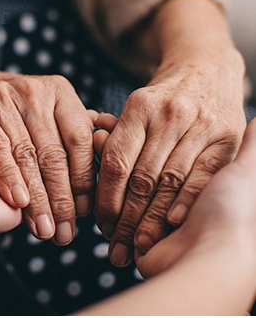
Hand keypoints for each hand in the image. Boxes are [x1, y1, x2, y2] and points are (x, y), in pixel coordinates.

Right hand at [0, 73, 95, 244]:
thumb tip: (105, 173)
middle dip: (61, 200)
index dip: (84, 181)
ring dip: (36, 199)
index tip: (84, 214)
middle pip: (53, 154)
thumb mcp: (50, 115)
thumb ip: (75, 137)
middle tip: (63, 233)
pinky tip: (18, 203)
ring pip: (26, 156)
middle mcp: (34, 91)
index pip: (80, 142)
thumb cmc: (20, 112)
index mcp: (60, 92)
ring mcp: (3, 98)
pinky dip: (8, 177)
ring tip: (43, 229)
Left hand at [94, 51, 245, 266]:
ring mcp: (201, 125)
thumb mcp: (134, 109)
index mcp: (139, 106)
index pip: (116, 162)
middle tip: (116, 246)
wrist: (208, 71)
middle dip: (127, 219)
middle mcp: (170, 114)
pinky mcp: (226, 137)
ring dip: (153, 220)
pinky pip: (202, 177)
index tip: (100, 225)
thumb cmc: (161, 100)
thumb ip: (114, 133)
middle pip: (142, 177)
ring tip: (139, 245)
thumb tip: (92, 144)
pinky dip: (185, 203)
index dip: (106, 199)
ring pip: (171, 182)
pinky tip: (173, 225)